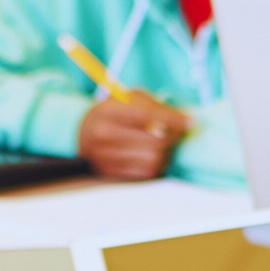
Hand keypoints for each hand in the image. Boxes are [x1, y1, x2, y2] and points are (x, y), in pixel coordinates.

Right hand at [78, 96, 193, 180]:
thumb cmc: (110, 112)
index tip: (190, 121)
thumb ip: (151, 104)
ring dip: (166, 152)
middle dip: (173, 136)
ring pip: (153, 159)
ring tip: (164, 143)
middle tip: (179, 132)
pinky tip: (154, 154)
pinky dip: (157, 164)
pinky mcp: (111, 173)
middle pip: (154, 141)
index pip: (147, 116)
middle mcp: (105, 136)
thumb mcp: (125, 98)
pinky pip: (146, 172)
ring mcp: (106, 157)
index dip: (172, 119)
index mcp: (108, 113)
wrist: (80, 133)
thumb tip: (182, 118)